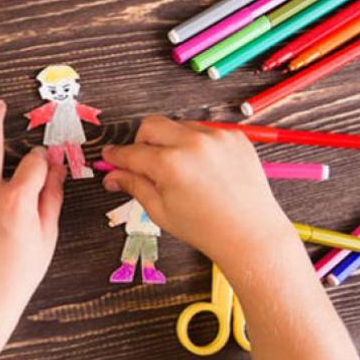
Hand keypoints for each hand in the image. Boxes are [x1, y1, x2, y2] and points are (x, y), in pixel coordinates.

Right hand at [100, 115, 300, 269]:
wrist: (250, 234)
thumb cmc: (208, 228)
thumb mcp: (160, 211)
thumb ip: (134, 186)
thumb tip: (113, 175)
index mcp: (170, 165)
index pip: (131, 152)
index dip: (116, 155)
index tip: (110, 156)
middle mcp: (193, 144)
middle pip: (151, 125)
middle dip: (141, 141)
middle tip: (143, 162)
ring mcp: (216, 137)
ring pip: (178, 126)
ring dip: (170, 142)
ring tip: (180, 171)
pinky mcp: (234, 137)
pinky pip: (204, 131)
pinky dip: (197, 145)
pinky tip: (202, 169)